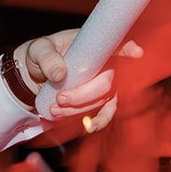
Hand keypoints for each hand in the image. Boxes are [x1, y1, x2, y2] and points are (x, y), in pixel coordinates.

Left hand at [14, 32, 137, 122]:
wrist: (34, 76)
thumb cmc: (40, 56)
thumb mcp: (38, 51)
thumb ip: (47, 58)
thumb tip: (60, 74)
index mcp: (93, 45)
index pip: (116, 44)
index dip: (128, 48)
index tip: (136, 53)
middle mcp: (104, 64)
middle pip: (107, 82)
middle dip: (84, 94)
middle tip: (60, 99)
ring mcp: (103, 84)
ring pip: (103, 100)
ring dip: (79, 109)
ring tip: (54, 110)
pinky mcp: (98, 101)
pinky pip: (106, 113)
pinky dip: (98, 122)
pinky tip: (89, 128)